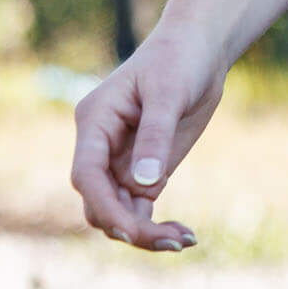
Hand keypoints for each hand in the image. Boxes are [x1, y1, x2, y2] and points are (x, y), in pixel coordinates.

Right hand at [69, 22, 227, 252]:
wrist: (201, 48)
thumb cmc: (180, 58)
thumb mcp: (170, 93)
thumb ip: (155, 137)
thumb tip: (143, 186)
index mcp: (94, 122)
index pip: (86, 174)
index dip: (105, 205)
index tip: (132, 229)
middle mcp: (100, 147)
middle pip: (99, 202)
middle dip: (130, 227)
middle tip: (174, 240)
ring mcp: (120, 161)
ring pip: (118, 212)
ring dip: (145, 233)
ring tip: (185, 240)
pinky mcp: (144, 170)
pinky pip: (139, 208)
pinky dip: (155, 225)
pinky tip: (185, 236)